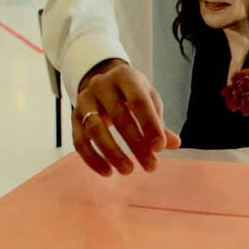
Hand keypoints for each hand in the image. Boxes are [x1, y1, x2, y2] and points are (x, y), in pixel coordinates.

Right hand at [73, 59, 180, 175]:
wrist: (103, 82)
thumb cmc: (132, 94)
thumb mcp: (149, 100)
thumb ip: (158, 122)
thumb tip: (174, 143)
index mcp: (125, 77)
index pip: (139, 101)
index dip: (149, 125)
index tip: (160, 148)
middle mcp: (101, 85)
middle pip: (118, 117)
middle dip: (136, 144)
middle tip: (151, 166)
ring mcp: (84, 100)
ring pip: (95, 129)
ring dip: (113, 153)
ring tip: (129, 170)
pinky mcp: (74, 117)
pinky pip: (79, 141)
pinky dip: (93, 159)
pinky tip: (108, 172)